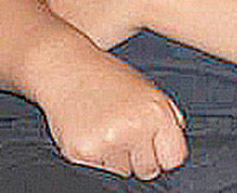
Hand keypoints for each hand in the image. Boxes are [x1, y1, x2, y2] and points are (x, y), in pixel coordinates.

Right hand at [27, 32, 187, 179]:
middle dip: (137, 155)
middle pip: (149, 169)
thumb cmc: (105, 77)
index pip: (173, 159)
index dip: (161, 152)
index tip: (149, 142)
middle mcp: (134, 127)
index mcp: (155, 112)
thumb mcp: (145, 89)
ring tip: (101, 125)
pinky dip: (94, 155)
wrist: (62, 65)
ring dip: (115, 155)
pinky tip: (87, 129)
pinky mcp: (83, 151)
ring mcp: (108, 141)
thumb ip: (167, 119)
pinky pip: (99, 170)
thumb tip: (174, 153)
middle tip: (119, 128)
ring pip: (123, 172)